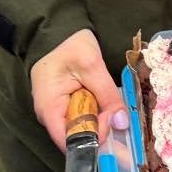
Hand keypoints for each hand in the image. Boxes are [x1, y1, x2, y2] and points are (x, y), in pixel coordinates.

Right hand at [30, 29, 125, 152]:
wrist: (58, 30)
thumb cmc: (68, 45)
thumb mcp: (92, 66)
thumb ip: (108, 96)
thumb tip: (122, 123)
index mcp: (49, 108)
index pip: (69, 141)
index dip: (93, 139)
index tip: (113, 126)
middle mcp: (50, 116)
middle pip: (78, 137)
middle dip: (101, 129)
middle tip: (118, 113)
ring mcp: (58, 112)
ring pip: (83, 128)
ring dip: (101, 120)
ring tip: (114, 107)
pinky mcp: (67, 106)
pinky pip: (84, 118)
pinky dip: (97, 113)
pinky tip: (108, 105)